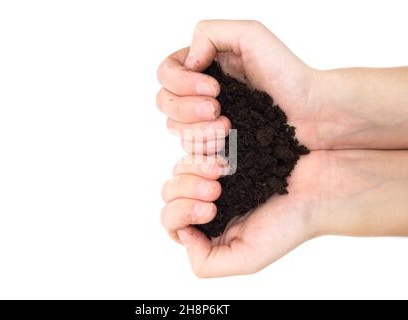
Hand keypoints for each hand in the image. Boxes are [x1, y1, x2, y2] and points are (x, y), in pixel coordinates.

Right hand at [157, 20, 322, 150]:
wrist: (312, 114)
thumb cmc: (286, 74)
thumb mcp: (250, 36)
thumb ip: (210, 34)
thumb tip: (188, 63)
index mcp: (204, 69)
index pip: (166, 74)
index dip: (181, 82)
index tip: (215, 88)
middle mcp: (200, 95)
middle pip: (165, 103)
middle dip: (188, 108)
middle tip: (218, 110)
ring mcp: (206, 123)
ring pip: (175, 129)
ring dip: (196, 130)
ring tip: (228, 129)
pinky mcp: (216, 147)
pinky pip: (191, 153)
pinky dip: (203, 149)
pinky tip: (226, 148)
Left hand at [161, 151, 324, 276]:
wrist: (323, 181)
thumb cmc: (291, 220)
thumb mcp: (248, 258)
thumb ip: (207, 262)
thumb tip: (183, 234)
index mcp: (211, 223)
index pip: (172, 220)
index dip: (180, 212)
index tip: (212, 207)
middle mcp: (209, 195)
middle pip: (170, 191)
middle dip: (187, 187)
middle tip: (218, 186)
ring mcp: (216, 167)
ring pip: (180, 163)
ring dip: (195, 164)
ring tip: (224, 165)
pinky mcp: (224, 141)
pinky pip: (195, 136)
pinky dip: (200, 138)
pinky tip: (222, 139)